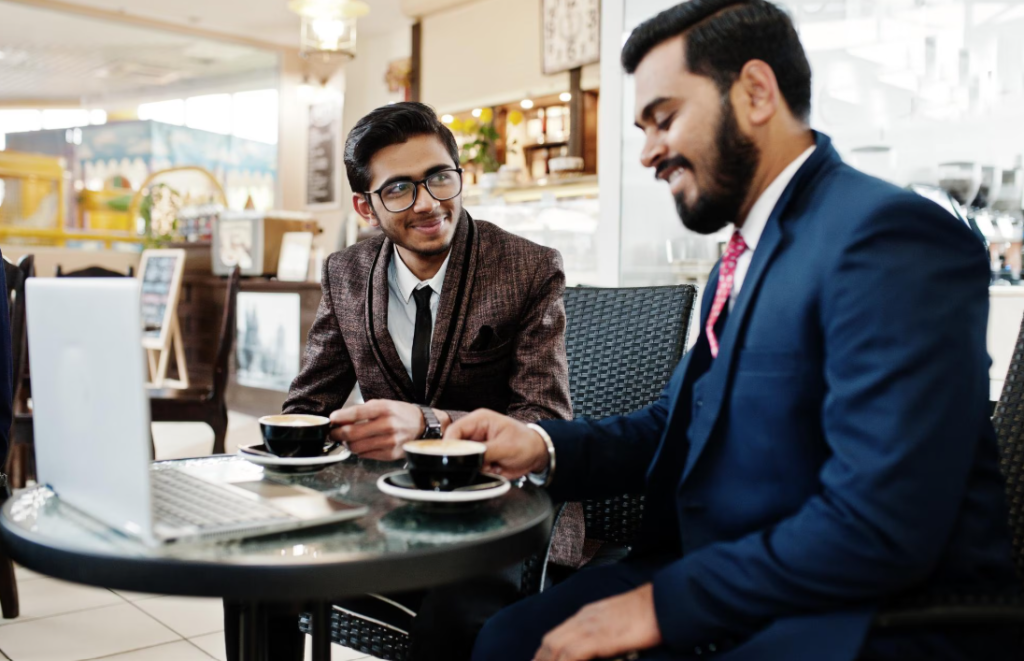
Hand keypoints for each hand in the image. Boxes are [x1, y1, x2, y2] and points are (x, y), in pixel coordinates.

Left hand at [329, 400, 448, 460]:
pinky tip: (362, 445)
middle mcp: (387, 425)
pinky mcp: (390, 454)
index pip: (355, 413)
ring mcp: (389, 441)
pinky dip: (359, 451)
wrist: (422, 426)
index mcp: (384, 408)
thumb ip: (362, 411)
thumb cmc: (400, 414)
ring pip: (356, 447)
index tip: (331, 420)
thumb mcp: (383, 404)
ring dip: (347, 444)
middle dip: (337, 434)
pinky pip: (365, 455)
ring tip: (347, 440)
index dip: (339, 418)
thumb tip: (339, 420)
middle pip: (351, 433)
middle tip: (333, 433)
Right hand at [443, 409, 548, 479]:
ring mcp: (476, 446)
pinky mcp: (480, 458)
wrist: (537, 455)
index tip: (452, 459)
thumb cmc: (526, 443)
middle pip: (455, 446)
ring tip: (493, 464)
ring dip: (475, 467)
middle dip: (465, 459)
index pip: (454, 430)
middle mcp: (474, 432)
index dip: (449, 445)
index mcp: (479, 420)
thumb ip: (484, 451)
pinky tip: (495, 468)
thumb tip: (466, 458)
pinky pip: (471, 468)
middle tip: (483, 463)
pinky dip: (481, 472)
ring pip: (463, 460)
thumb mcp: (506, 446)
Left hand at [533, 584, 661, 660]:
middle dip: (539, 660)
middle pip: (549, 642)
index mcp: (587, 615)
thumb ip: (602, 636)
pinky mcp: (600, 637)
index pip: (554, 635)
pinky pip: (572, 653)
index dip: (542, 654)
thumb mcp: (617, 622)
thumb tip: (595, 650)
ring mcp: (591, 626)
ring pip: (555, 648)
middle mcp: (584, 618)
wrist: (664, 602)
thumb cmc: (647, 613)